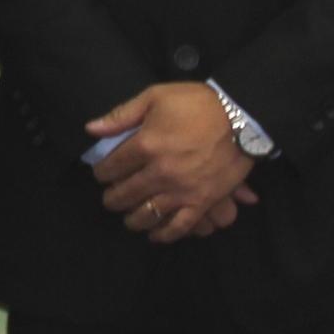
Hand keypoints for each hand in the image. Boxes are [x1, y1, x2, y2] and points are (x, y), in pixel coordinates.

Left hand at [88, 84, 257, 243]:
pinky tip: (155, 235)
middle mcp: (160, 172)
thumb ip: (121, 116)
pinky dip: (165, 234)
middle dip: (112, 198)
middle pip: (126, 193)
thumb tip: (91, 129)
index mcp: (145, 145)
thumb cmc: (196, 104)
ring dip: (133, 219)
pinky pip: (180, 226)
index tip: (101, 174)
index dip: (102, 173)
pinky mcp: (203, 202)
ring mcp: (182, 190)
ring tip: (128, 218)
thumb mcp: (154, 97)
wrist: (241, 118)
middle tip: (110, 198)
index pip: (112, 167)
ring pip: (148, 214)